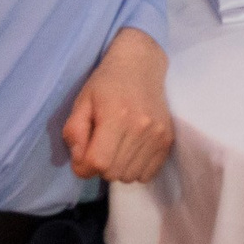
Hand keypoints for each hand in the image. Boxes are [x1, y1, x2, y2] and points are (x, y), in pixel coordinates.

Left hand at [61, 28, 173, 182]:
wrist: (141, 66)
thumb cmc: (106, 84)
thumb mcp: (81, 103)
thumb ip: (75, 134)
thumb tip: (80, 163)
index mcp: (116, 116)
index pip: (98, 162)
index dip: (83, 166)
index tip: (82, 156)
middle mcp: (141, 128)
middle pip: (113, 173)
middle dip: (100, 167)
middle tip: (99, 147)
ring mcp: (158, 135)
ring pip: (129, 177)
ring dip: (118, 168)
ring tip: (117, 147)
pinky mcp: (168, 140)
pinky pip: (147, 174)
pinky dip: (135, 169)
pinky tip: (131, 150)